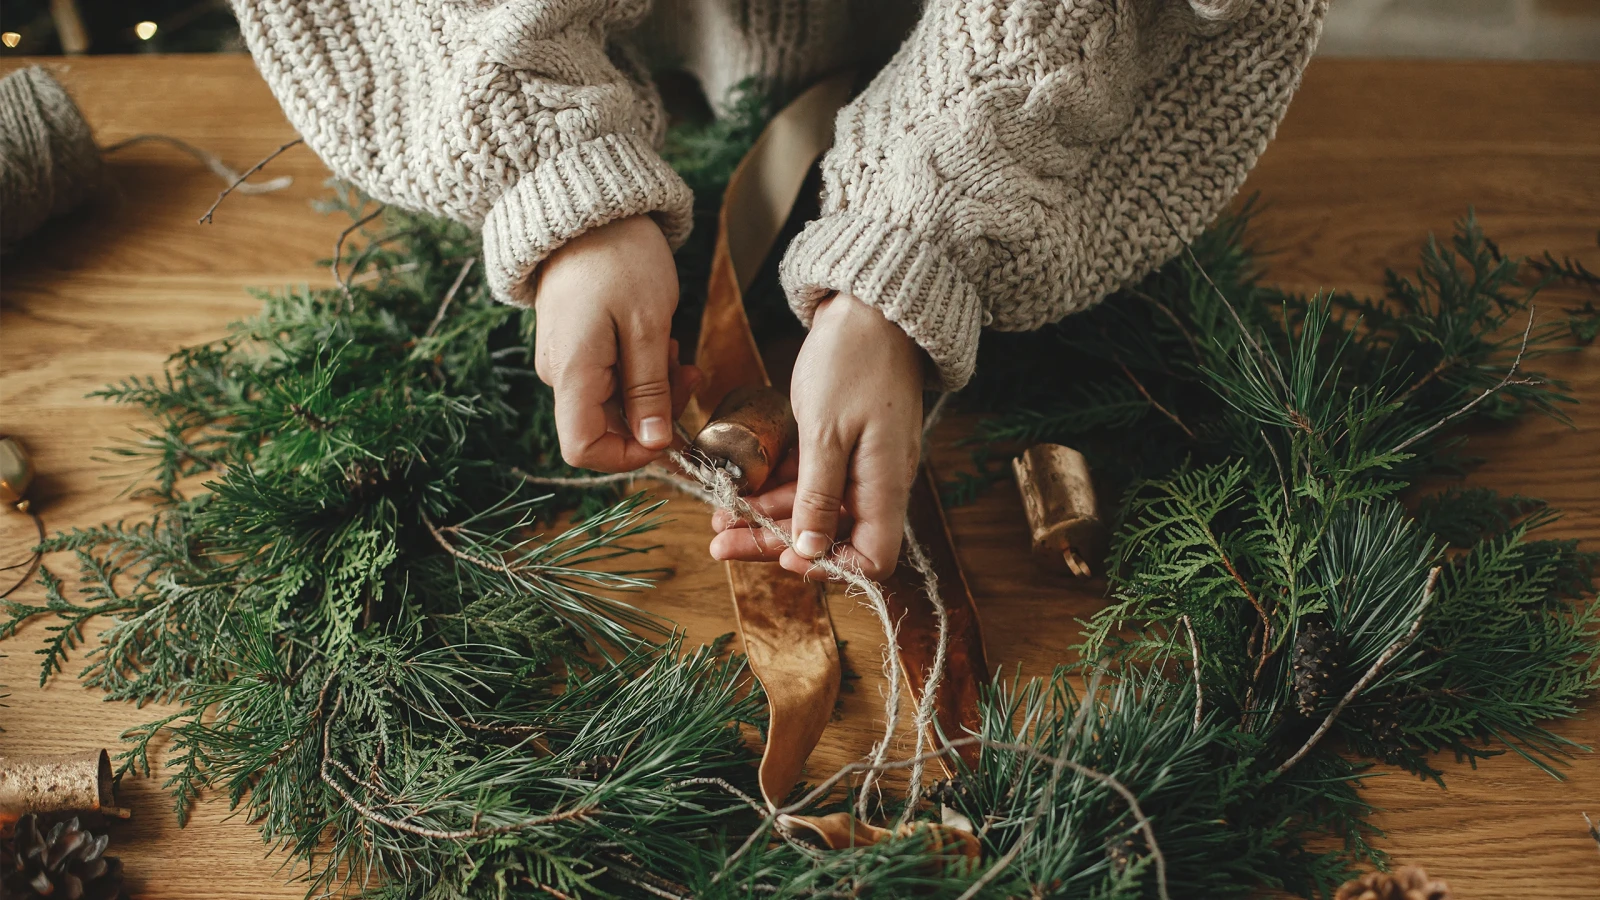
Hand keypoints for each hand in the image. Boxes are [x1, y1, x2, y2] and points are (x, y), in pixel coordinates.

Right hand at [533, 216, 698, 471]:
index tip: (669, 434)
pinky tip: (659, 339)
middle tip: (689, 373)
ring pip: (616, 402)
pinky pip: (612, 377)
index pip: (582, 449)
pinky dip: (642, 368)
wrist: (591, 208)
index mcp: (571, 373)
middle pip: (606, 427)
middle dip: (656, 413)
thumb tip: (655, 443)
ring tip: (675, 347)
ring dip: (655, 387)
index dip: (628, 455)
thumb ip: (650, 390)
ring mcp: (567, 359)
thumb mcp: (648, 326)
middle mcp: (560, 373)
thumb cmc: (620, 258)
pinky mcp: (577, 345)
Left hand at [709, 293, 924, 579]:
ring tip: (716, 519)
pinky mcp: (842, 444)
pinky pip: (808, 479)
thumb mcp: (826, 432)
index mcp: (885, 485)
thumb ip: (817, 495)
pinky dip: (773, 486)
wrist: (871, 306)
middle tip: (719, 543)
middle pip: (828, 536)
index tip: (785, 557)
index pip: (873, 559)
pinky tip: (737, 489)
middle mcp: (877, 482)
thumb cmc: (853, 361)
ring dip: (763, 515)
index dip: (829, 566)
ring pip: (810, 509)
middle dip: (772, 543)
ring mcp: (860, 463)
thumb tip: (809, 553)